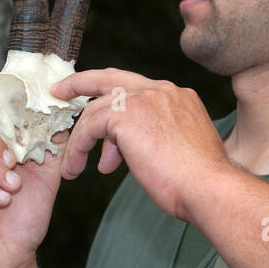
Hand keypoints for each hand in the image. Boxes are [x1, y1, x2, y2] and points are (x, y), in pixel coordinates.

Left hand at [51, 68, 236, 222]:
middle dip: (81, 84)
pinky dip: (79, 147)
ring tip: (73, 167)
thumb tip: (120, 148)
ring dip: (80, 140)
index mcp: (177, 97)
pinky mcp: (126, 115)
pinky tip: (77, 167)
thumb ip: (151, 138)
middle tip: (60, 92)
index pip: (135, 85)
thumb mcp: (175, 150)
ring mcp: (145, 99)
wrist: (208, 188)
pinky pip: (90, 127)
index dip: (110, 89)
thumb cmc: (198, 182)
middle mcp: (162, 91)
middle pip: (110, 78)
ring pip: (96, 110)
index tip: (92, 96)